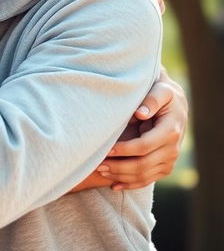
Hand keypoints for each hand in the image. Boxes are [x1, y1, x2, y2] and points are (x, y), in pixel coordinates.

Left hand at [95, 72, 186, 189]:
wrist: (176, 104)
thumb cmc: (163, 93)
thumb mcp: (161, 90)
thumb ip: (151, 100)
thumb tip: (140, 113)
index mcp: (170, 131)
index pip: (145, 146)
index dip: (125, 150)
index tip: (107, 149)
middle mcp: (172, 149)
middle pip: (143, 165)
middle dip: (119, 166)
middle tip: (98, 165)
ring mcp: (169, 160)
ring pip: (144, 175)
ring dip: (122, 176)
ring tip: (101, 171)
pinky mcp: (165, 166)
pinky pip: (148, 179)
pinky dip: (131, 184)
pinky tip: (114, 185)